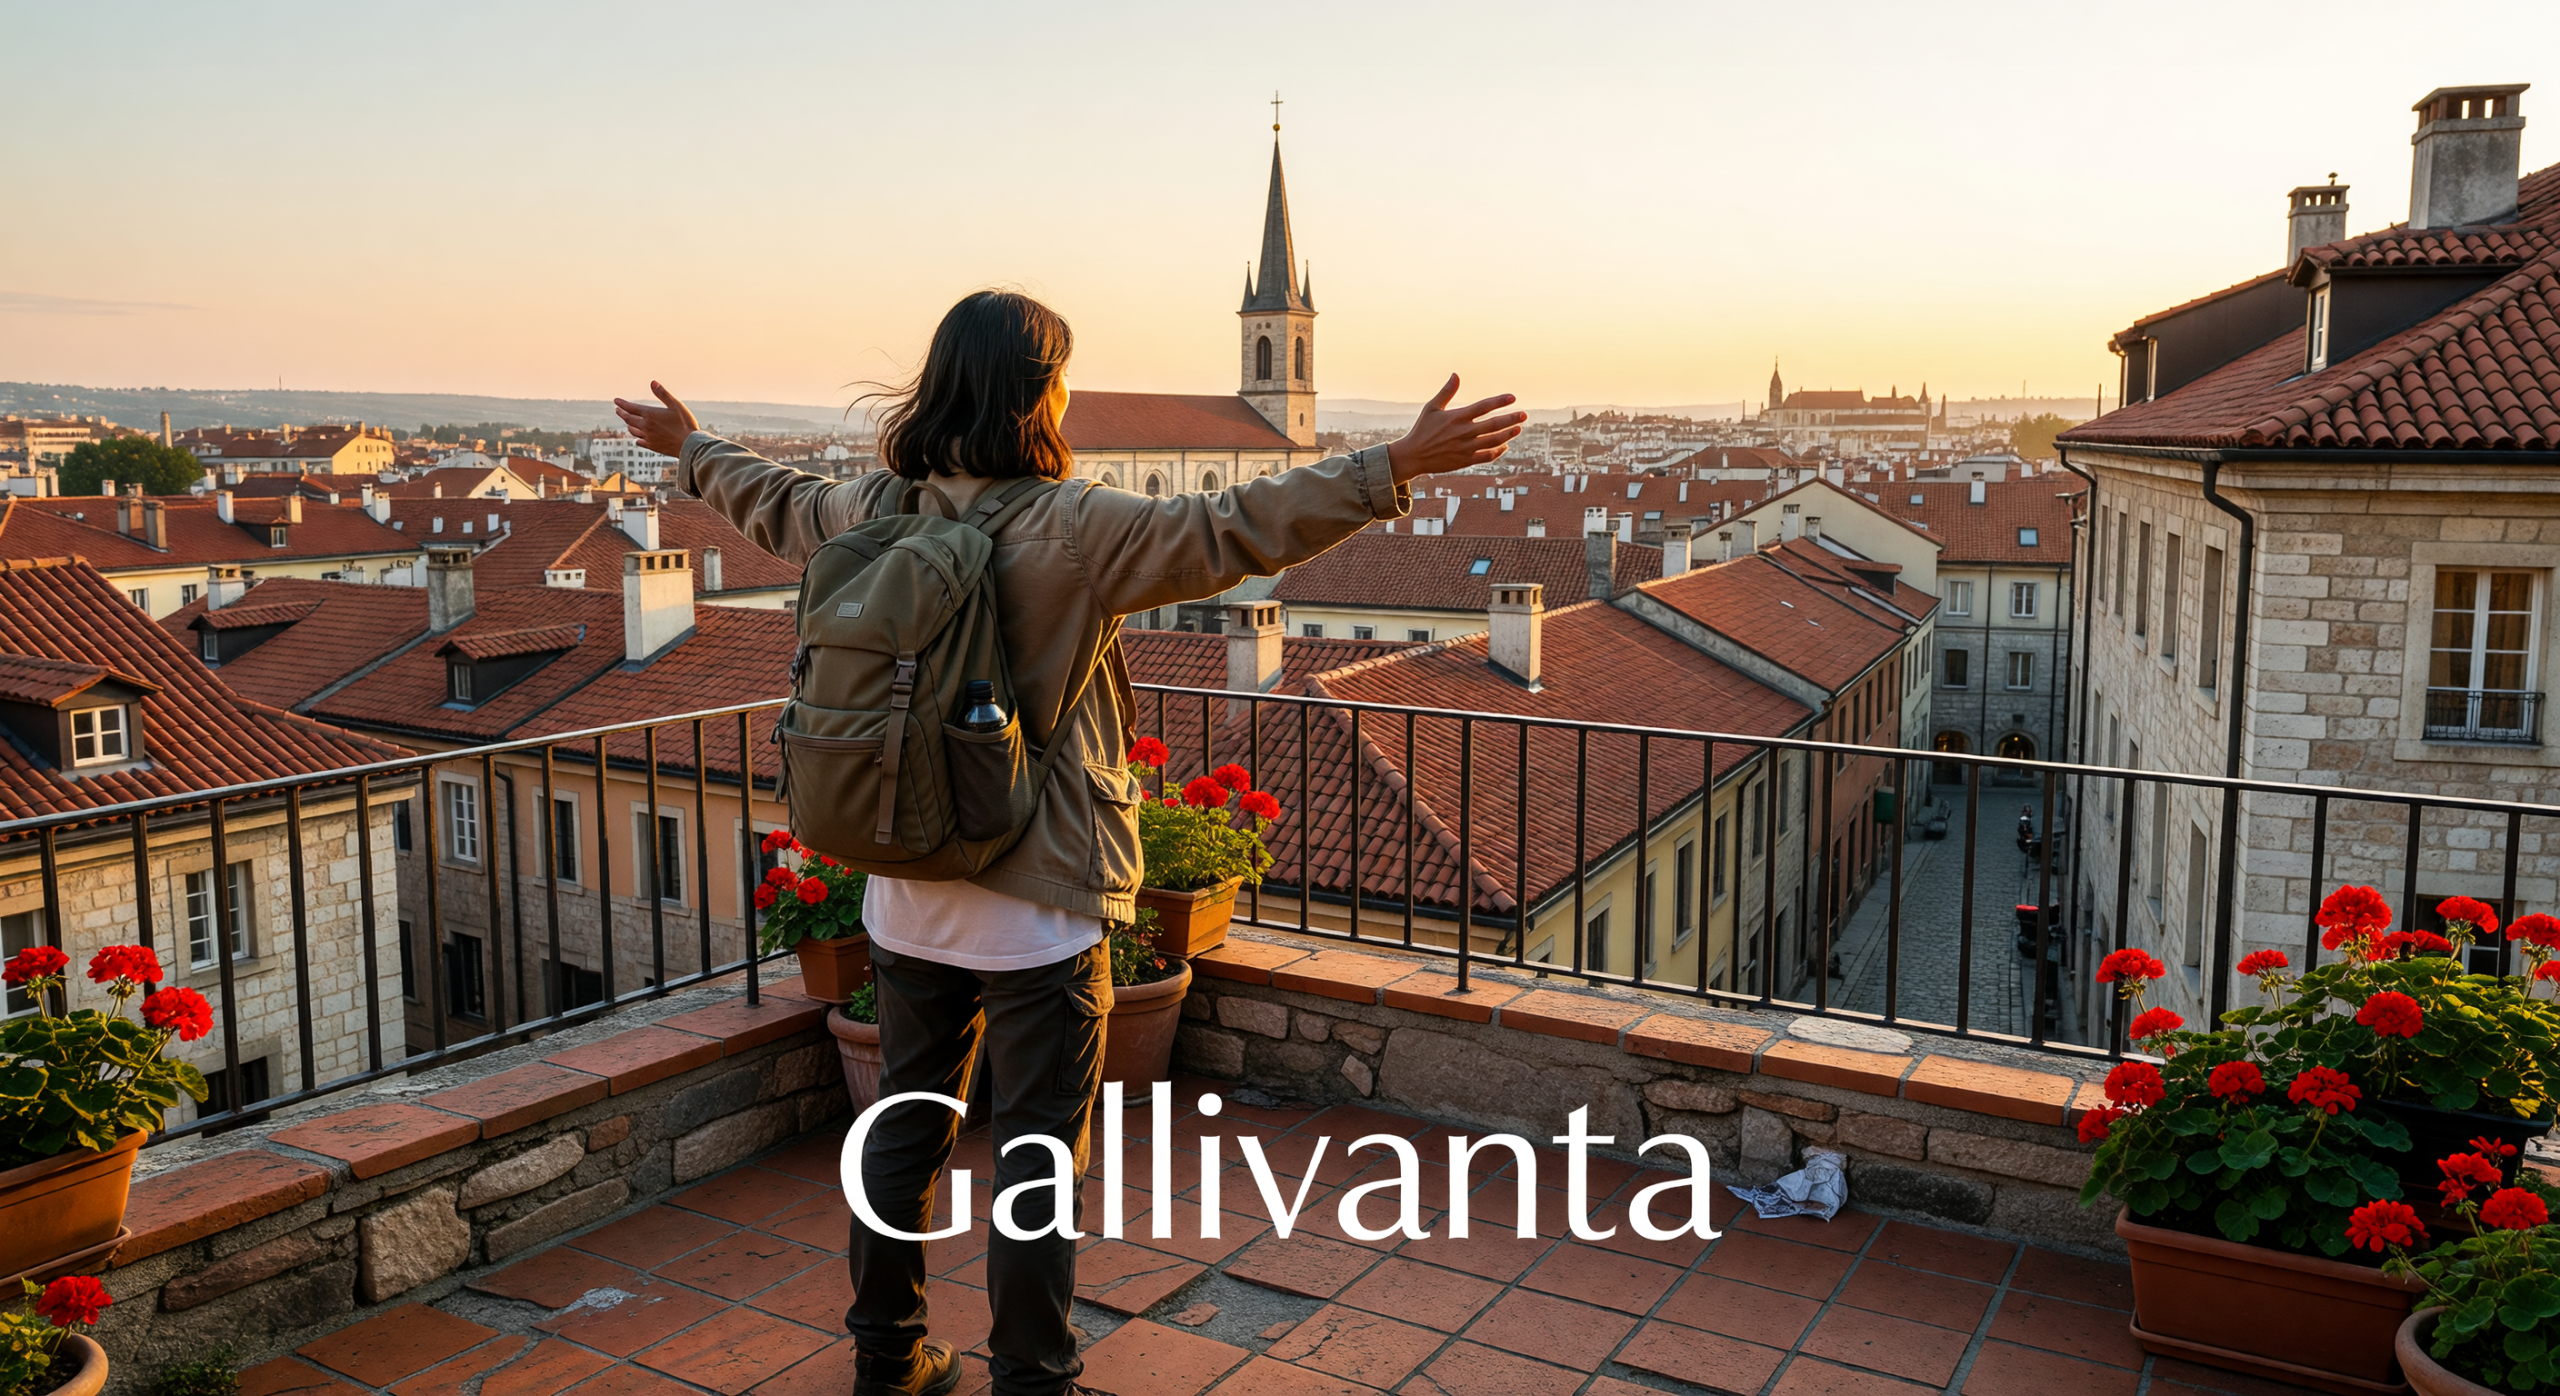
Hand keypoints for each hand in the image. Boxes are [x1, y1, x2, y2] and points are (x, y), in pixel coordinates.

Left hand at [611, 381, 699, 457]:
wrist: (689, 445)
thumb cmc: (685, 424)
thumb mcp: (676, 405)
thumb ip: (663, 394)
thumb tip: (652, 382)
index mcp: (650, 414)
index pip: (631, 408)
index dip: (622, 403)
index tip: (616, 401)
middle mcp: (645, 426)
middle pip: (628, 419)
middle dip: (621, 413)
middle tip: (617, 410)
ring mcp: (648, 437)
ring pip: (632, 430)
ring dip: (629, 425)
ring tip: (628, 422)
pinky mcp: (652, 446)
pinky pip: (639, 442)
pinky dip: (636, 438)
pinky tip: (637, 438)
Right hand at [1385, 375, 1525, 483]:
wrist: (1413, 456)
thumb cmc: (1422, 429)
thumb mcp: (1432, 408)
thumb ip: (1446, 392)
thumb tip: (1456, 374)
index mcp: (1456, 417)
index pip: (1483, 406)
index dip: (1499, 401)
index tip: (1512, 398)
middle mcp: (1463, 432)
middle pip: (1493, 424)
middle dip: (1511, 419)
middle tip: (1524, 415)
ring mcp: (1465, 448)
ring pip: (1493, 441)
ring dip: (1507, 435)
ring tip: (1518, 428)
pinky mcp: (1465, 461)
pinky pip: (1486, 456)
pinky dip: (1497, 451)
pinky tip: (1504, 445)